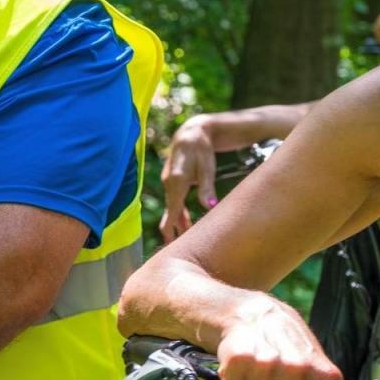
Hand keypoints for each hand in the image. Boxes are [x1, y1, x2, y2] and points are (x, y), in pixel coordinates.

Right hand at [159, 117, 216, 241]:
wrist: (191, 133)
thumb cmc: (202, 150)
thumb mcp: (207, 168)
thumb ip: (207, 188)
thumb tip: (210, 206)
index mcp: (177, 181)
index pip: (172, 210)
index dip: (171, 228)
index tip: (171, 243)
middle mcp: (169, 183)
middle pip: (170, 212)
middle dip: (174, 229)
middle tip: (180, 247)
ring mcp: (169, 182)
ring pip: (172, 206)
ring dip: (178, 221)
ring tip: (184, 237)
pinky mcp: (172, 181)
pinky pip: (173, 200)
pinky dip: (178, 211)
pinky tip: (184, 220)